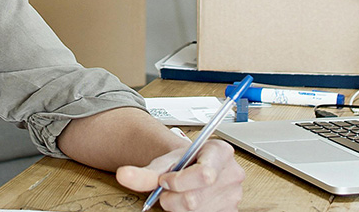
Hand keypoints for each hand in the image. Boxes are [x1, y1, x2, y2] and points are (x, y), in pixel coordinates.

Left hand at [116, 140, 244, 211]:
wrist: (190, 168)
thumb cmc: (181, 164)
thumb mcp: (163, 163)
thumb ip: (144, 171)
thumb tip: (124, 175)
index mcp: (220, 152)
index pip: (204, 174)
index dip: (178, 181)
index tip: (165, 180)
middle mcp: (233, 173)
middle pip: (195, 198)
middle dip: (172, 198)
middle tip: (167, 190)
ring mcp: (234, 194)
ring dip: (179, 207)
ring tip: (178, 195)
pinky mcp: (231, 210)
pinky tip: (188, 202)